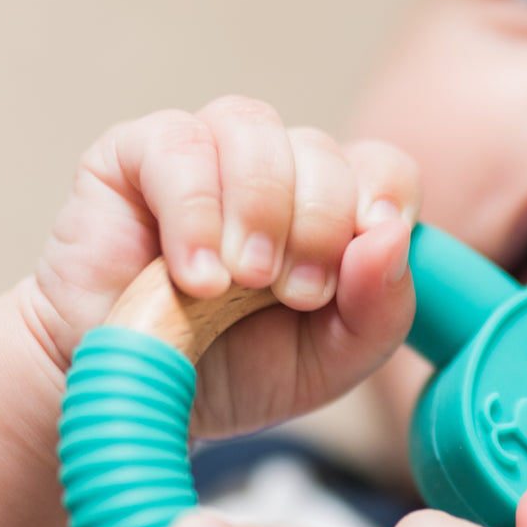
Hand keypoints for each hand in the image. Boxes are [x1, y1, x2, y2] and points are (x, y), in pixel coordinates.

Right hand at [23, 96, 420, 436]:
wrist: (137, 399)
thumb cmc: (235, 373)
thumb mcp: (329, 363)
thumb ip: (380, 310)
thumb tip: (392, 236)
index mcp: (330, 209)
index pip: (382, 168)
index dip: (381, 206)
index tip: (353, 272)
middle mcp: (273, 169)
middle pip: (323, 151)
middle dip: (318, 229)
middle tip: (289, 294)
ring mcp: (205, 153)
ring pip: (253, 127)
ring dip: (260, 210)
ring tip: (237, 283)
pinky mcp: (133, 155)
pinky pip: (179, 146)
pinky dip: (195, 213)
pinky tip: (194, 275)